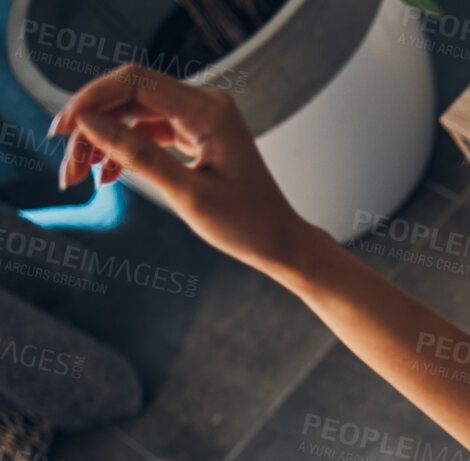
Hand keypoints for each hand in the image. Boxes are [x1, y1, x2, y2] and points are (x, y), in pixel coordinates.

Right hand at [49, 64, 311, 276]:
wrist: (280, 242)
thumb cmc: (246, 224)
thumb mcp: (187, 195)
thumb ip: (137, 155)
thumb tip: (88, 122)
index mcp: (210, 111)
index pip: (134, 82)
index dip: (90, 99)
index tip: (62, 131)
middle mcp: (206, 104)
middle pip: (129, 96)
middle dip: (91, 126)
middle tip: (66, 166)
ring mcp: (200, 118)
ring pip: (133, 114)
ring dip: (102, 141)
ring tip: (77, 177)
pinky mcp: (195, 134)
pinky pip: (147, 130)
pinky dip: (123, 149)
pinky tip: (103, 175)